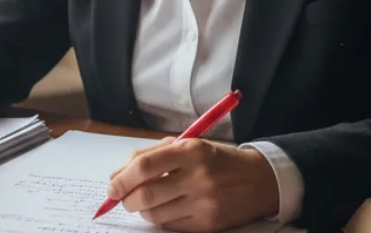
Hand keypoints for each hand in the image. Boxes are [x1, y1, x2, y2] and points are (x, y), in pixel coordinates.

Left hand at [106, 138, 279, 232]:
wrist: (259, 180)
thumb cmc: (215, 160)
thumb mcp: (187, 146)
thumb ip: (150, 155)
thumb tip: (116, 176)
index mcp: (190, 151)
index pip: (144, 166)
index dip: (121, 179)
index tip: (111, 186)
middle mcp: (197, 177)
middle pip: (146, 194)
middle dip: (126, 199)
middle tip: (123, 198)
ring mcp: (204, 203)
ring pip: (155, 214)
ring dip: (142, 210)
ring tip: (146, 202)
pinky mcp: (208, 224)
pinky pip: (171, 226)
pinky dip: (161, 219)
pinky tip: (167, 209)